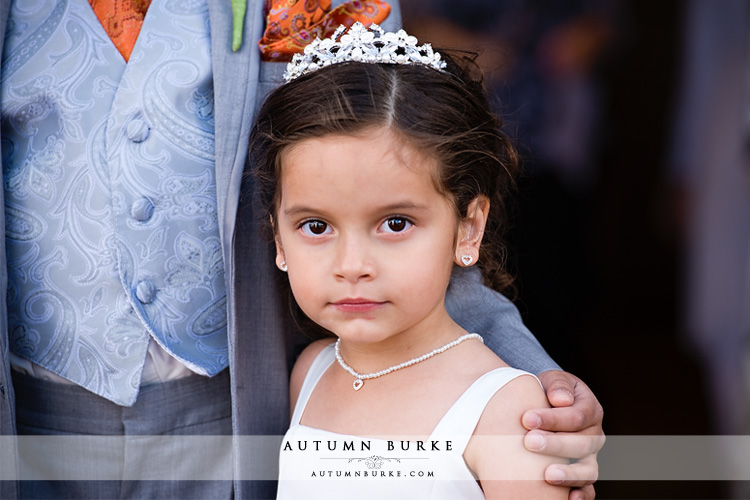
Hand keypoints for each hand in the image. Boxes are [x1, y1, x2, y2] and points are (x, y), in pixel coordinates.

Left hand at [522, 370, 603, 499]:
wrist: (545, 405)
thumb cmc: (548, 392)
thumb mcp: (554, 381)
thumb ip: (558, 385)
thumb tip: (561, 399)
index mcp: (590, 410)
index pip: (576, 417)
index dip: (552, 419)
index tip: (526, 419)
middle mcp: (595, 436)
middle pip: (582, 444)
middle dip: (555, 444)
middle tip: (529, 442)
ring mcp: (590, 458)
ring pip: (588, 470)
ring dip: (568, 473)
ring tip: (547, 475)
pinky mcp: (582, 474)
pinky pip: (587, 488)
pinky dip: (582, 495)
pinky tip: (568, 499)